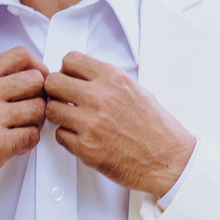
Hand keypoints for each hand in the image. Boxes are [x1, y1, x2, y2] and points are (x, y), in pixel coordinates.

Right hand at [0, 46, 47, 211]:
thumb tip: (32, 72)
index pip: (20, 55)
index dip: (38, 67)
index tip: (38, 80)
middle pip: (36, 80)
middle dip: (40, 95)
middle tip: (31, 108)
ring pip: (39, 108)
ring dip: (36, 121)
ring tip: (22, 128)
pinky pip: (33, 135)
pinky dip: (29, 141)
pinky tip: (15, 143)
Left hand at [43, 52, 194, 196]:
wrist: (167, 159)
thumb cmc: (155, 128)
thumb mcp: (135, 90)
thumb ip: (106, 81)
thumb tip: (80, 77)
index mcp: (113, 79)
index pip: (70, 60)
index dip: (66, 70)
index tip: (69, 78)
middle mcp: (100, 97)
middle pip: (53, 82)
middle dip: (56, 90)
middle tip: (64, 99)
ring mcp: (91, 123)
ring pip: (52, 110)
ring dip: (59, 114)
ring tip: (73, 119)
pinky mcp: (85, 148)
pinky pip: (59, 135)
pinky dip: (67, 137)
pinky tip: (82, 136)